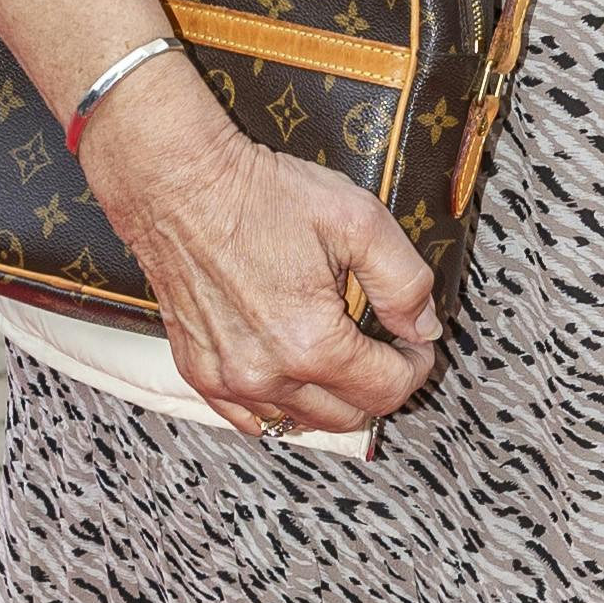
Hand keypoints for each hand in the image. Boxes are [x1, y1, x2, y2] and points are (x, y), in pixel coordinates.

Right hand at [76, 68, 438, 432]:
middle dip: (376, 385)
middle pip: (346, 416)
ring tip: (338, 355)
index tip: (416, 342)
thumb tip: (424, 328)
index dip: (415, 367)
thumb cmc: (262, 194)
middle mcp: (267, 374)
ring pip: (298, 420)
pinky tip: (290, 375)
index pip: (387, 390)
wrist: (179, 182)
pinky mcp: (197, 368)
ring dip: (329, 398)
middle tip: (383, 346)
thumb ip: (404, 283)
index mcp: (312, 344)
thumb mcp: (359, 221)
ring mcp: (226, 378)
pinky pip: (247, 416)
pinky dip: (277, 405)